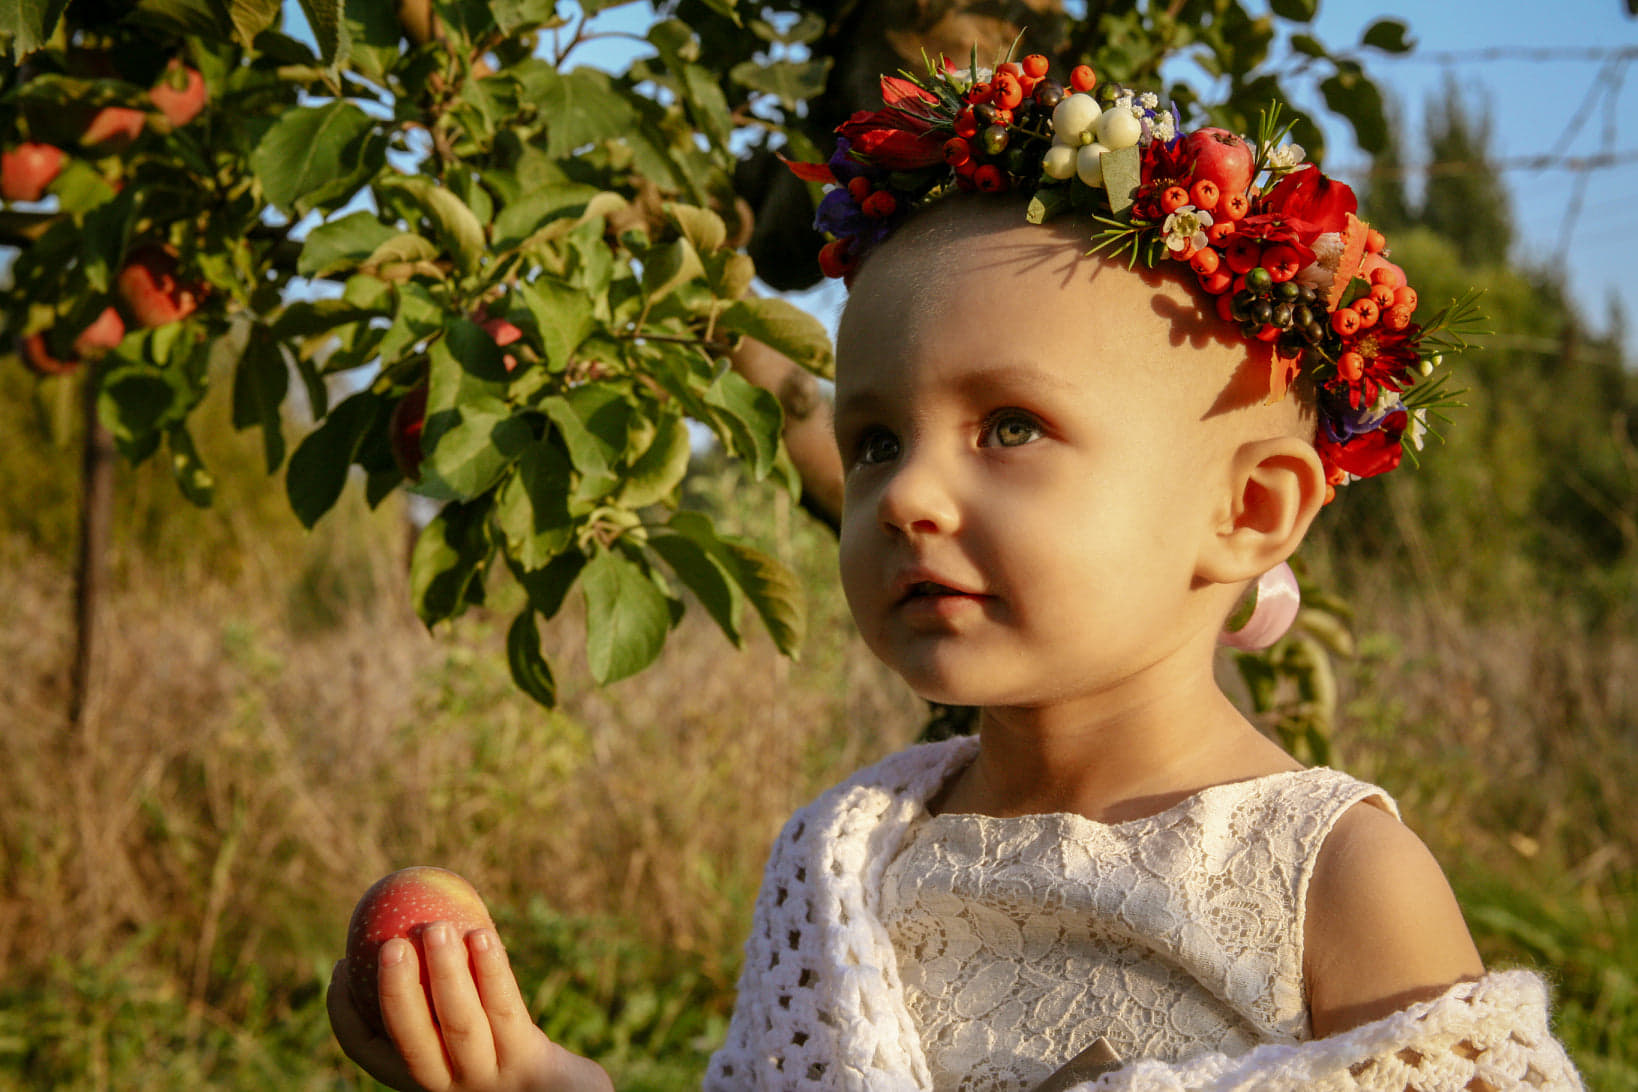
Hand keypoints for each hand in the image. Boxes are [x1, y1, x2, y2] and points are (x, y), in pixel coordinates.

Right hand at [327, 923, 613, 1091]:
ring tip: (435, 927)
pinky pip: (506, 1011)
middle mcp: (451, 1087)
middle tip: (388, 943)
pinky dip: (491, 973)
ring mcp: (490, 1079)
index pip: (373, 1052)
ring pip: (460, 1025)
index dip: (346, 1013)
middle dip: (395, 992)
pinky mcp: (529, 1064)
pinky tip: (481, 935)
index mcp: (427, 1078)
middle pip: (412, 1042)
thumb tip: (413, 928)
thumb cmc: (517, 1052)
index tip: (339, 965)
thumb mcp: (476, 1030)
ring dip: (444, 974)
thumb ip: (443, 993)